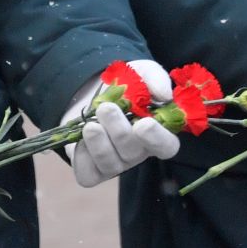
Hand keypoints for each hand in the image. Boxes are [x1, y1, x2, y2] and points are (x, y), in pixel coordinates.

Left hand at [60, 60, 180, 187]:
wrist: (89, 91)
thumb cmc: (123, 86)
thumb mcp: (140, 73)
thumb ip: (155, 79)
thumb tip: (164, 94)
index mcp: (155, 133)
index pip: (166, 146)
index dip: (157, 139)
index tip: (143, 123)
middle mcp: (137, 153)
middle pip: (133, 153)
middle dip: (119, 131)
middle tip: (106, 108)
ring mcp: (115, 164)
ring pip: (111, 164)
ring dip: (100, 143)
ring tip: (90, 124)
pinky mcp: (92, 171)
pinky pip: (88, 174)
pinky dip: (82, 156)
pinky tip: (80, 137)